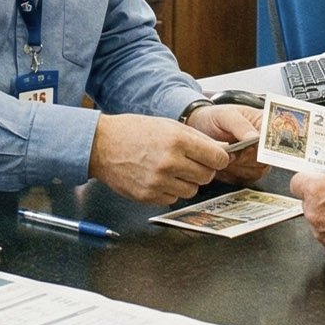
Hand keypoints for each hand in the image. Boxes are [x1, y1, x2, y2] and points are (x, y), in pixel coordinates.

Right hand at [89, 113, 230, 204]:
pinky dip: (171, 190)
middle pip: (207, 176)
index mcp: (177, 140)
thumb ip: (197, 139)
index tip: (215, 158)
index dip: (218, 159)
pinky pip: (174, 198)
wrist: (102, 146)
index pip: (217, 158)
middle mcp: (169, 162)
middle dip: (203, 170)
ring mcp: (158, 181)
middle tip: (190, 163)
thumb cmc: (134, 132)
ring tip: (171, 170)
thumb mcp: (168, 126)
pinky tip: (159, 178)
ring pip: (192, 190)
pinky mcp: (149, 196)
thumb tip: (223, 150)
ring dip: (187, 182)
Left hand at [185, 103, 267, 185]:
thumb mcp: (225, 115)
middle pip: (267, 159)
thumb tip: (255, 138)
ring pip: (257, 171)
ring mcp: (258, 159)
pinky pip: (246, 179)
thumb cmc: (214, 117)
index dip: (265, 146)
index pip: (276, 140)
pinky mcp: (248, 171)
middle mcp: (265, 143)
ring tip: (225, 154)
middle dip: (246, 157)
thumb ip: (240, 125)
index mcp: (265, 124)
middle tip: (230, 150)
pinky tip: (223, 163)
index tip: (248, 147)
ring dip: (238, 166)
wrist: (199, 128)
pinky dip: (233, 174)